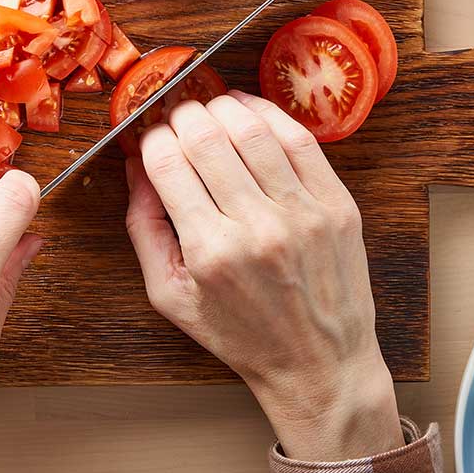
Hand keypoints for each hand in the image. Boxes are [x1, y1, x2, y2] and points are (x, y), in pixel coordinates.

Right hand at [125, 91, 402, 461]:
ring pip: (251, 129)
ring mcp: (302, 213)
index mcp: (210, 252)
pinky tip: (247, 110)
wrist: (319, 365)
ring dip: (221, 107)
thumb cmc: (240, 334)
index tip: (150, 138)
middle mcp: (257, 227)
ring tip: (207, 108)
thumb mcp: (171, 296)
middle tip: (175, 117)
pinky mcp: (337, 205)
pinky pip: (299, 139)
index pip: (168, 163)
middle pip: (206, 137)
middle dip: (180, 116)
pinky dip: (267, 113)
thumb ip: (143, 229)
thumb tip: (136, 167)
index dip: (152, 139)